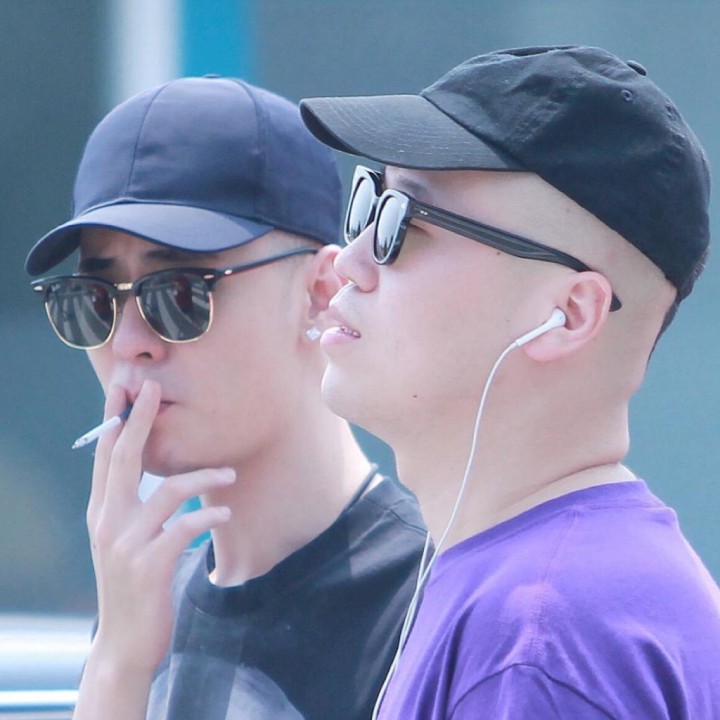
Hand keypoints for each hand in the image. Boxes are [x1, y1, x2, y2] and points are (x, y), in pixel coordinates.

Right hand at [85, 379, 233, 672]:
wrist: (125, 643)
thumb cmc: (133, 584)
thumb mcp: (122, 542)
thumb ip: (130, 507)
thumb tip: (153, 472)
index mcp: (102, 512)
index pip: (105, 456)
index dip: (114, 419)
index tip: (124, 387)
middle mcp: (108, 522)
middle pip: (124, 458)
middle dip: (138, 419)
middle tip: (153, 388)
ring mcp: (127, 544)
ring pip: (168, 490)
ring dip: (204, 476)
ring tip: (229, 474)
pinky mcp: (150, 565)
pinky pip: (186, 527)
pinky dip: (209, 516)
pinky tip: (224, 514)